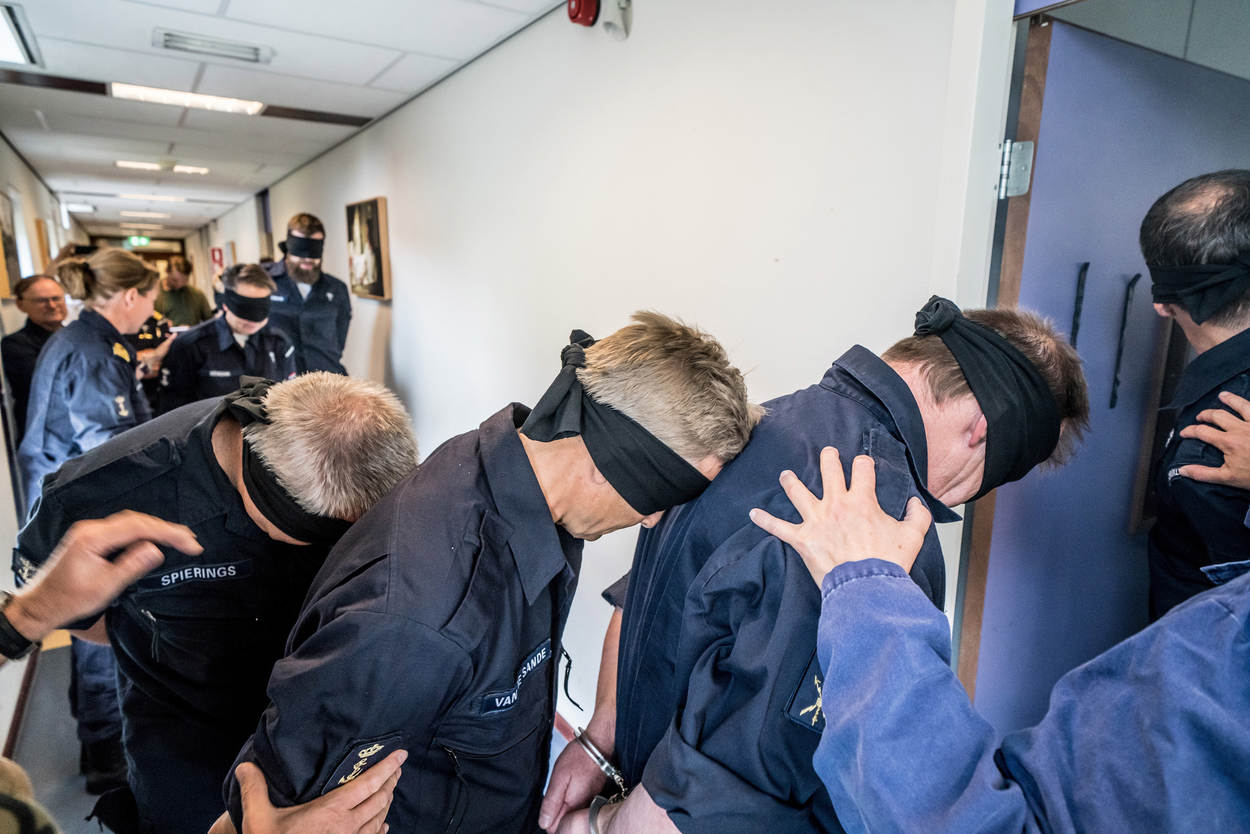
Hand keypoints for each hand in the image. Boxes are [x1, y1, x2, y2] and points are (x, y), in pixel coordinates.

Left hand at [7, 511, 201, 642]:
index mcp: (93, 538)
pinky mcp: (91, 538)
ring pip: (131, 523)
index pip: (139, 526)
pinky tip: (155, 540)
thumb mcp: (105, 587)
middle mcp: (91, 528)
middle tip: (191, 541)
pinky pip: (122, 529)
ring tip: (180, 539)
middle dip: (166, 529)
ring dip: (156, 529)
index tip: (191, 543)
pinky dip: (143, 532)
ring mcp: (90, 531)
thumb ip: (131, 566)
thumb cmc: (69, 600)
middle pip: (137, 520)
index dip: (169, 533)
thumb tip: (157, 549)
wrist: (41, 605)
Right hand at [235, 750, 405, 833]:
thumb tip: (245, 765)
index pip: (368, 784)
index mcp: (331, 811)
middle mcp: (347, 827)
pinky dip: (381, 828)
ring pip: (379, 818)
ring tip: (390, 788)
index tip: (401, 754)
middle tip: (396, 767)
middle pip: (380, 799)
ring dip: (387, 802)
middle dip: (391, 781)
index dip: (387, 767)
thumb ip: (255, 790)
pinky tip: (383, 825)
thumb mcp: (258, 819)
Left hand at [539, 732, 607, 830]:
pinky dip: (574, 802)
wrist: (599, 745)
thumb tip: (544, 822)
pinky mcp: (595, 796)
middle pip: (565, 824)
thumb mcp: (559, 777)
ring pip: (573, 816)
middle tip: (555, 796)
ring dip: (566, 808)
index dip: (548, 820)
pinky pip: (581, 807)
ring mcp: (592, 802)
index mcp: (573, 806)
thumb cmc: (579, 756)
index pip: (556, 829)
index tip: (547, 807)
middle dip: (556, 816)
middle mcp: (585, 808)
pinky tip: (572, 789)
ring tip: (564, 790)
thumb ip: (551, 802)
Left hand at [749, 447, 932, 585]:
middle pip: (829, 471)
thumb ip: (918, 516)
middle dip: (828, 459)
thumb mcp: (913, 536)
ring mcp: (817, 520)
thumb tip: (916, 503)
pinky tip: (753, 514)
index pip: (862, 469)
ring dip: (791, 482)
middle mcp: (836, 504)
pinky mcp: (802, 539)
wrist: (867, 586)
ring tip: (786, 475)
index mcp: (862, 500)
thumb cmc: (888, 563)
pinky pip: (778, 528)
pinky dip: (764, 520)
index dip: (864, 463)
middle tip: (827, 453)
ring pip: (798, 493)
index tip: (863, 464)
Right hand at [1178, 391, 1249, 488]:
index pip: (1202, 431)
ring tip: (1224, 396)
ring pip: (1241, 405)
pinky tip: (1249, 403)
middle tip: (1201, 417)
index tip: (1185, 433)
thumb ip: (1203, 473)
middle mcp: (1242, 429)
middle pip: (1218, 415)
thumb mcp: (1228, 478)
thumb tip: (1183, 471)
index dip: (1190, 431)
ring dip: (1230, 399)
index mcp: (1229, 442)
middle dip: (1206, 414)